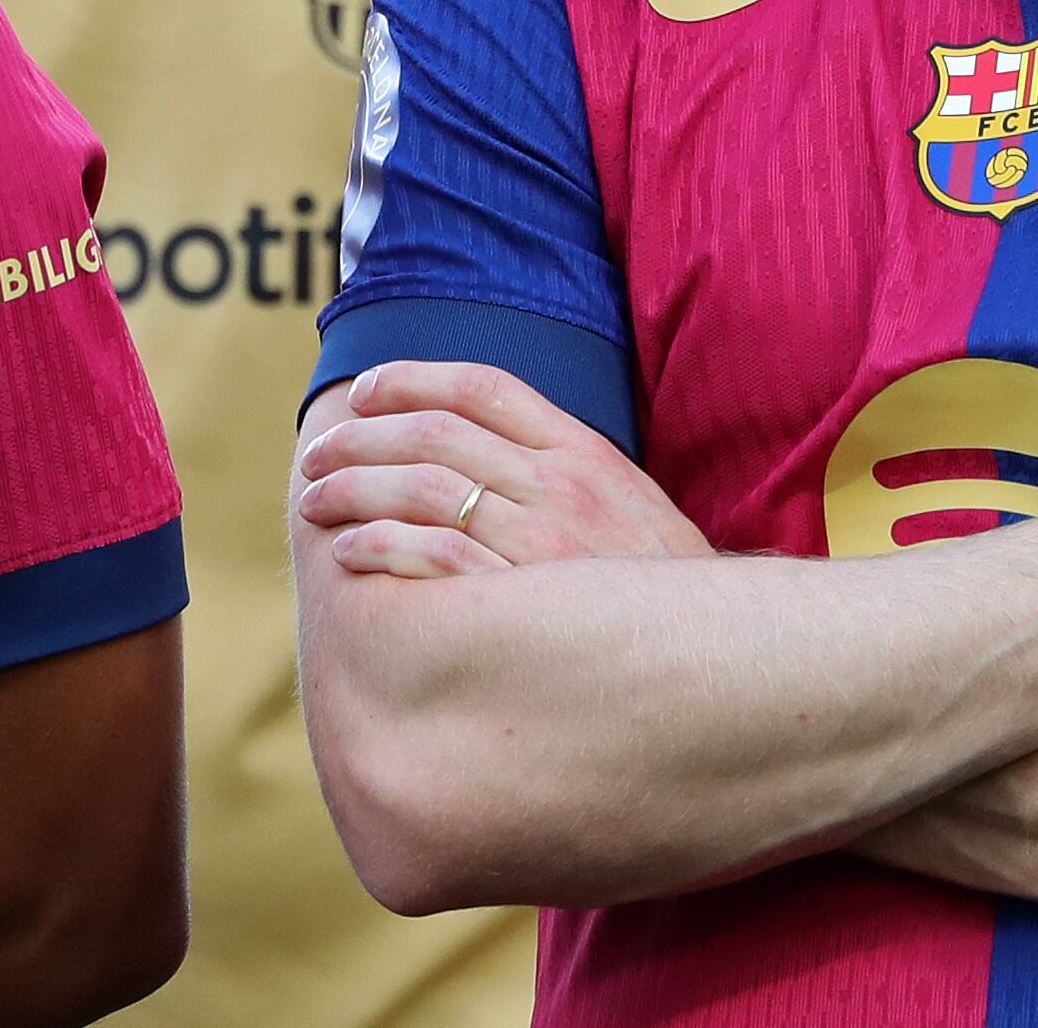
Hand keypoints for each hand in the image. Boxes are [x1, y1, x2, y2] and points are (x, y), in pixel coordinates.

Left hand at [295, 359, 712, 576]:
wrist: (723, 659)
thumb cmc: (662, 589)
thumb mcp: (628, 505)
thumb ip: (566, 471)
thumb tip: (489, 453)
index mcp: (585, 451)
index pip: (482, 387)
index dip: (412, 378)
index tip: (365, 389)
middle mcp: (561, 485)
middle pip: (435, 434)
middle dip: (361, 438)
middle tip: (317, 453)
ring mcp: (542, 541)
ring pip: (421, 488)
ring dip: (353, 489)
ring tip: (314, 501)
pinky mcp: (522, 601)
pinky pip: (430, 556)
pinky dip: (378, 545)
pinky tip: (349, 551)